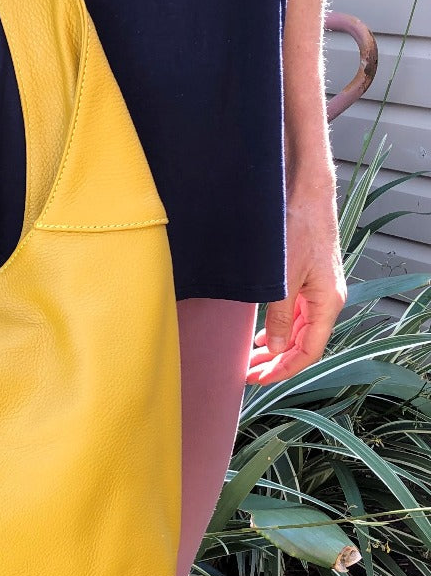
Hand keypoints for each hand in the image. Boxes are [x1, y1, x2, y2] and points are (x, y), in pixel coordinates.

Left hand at [245, 195, 347, 384]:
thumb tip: (277, 349)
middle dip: (277, 363)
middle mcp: (327, 300)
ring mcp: (318, 290)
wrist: (305, 196)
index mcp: (327, 303)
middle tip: (249, 375)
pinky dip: (279, 329)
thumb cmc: (297, 231)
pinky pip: (296, 315)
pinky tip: (263, 336)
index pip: (309, 351)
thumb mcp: (283, 279)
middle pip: (304, 344)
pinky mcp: (308, 280)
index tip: (259, 379)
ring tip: (252, 361)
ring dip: (276, 347)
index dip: (284, 370)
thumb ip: (280, 316)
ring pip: (299, 330)